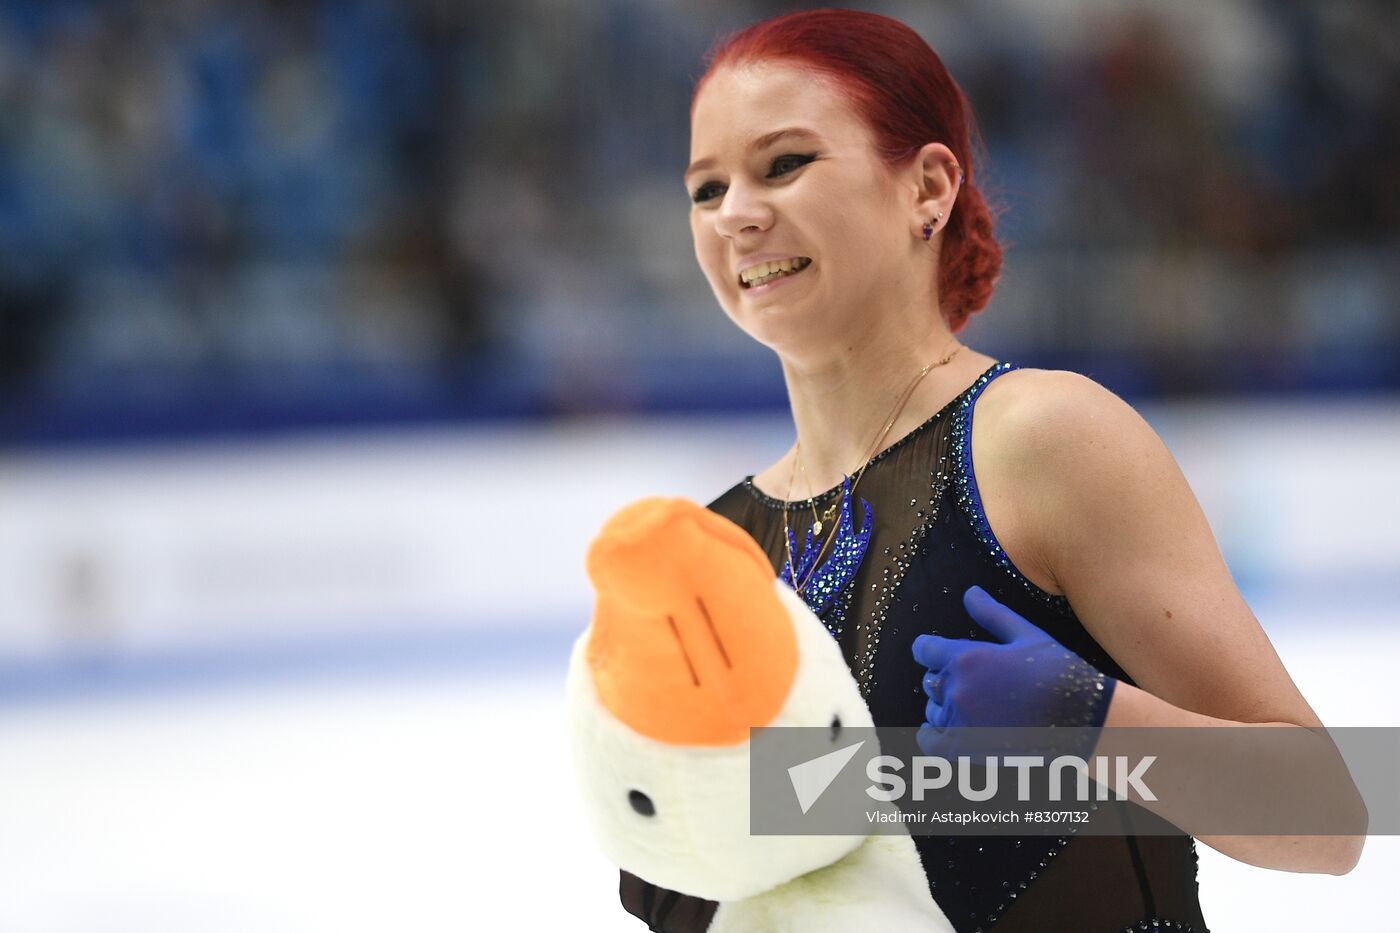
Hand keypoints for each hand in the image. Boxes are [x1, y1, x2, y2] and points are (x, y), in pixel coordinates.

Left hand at [912, 586, 1115, 757]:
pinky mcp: (968, 748)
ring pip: (934, 710)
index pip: (925, 649)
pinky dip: (934, 736)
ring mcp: (961, 721)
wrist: (1083, 717)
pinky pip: (932, 743)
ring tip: (971, 706)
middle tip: (971, 682)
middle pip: (930, 681)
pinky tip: (948, 730)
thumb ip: (992, 614)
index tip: (936, 653)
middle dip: (945, 679)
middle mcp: (957, 689)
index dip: (930, 649)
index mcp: (967, 658)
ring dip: (945, 707)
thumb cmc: (1057, 672)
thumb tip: (970, 592)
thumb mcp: (1026, 635)